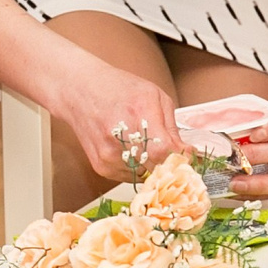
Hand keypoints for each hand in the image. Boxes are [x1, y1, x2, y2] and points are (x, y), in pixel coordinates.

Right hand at [55, 54, 181, 179]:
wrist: (81, 91)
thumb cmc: (119, 89)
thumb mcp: (154, 95)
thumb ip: (172, 127)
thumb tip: (186, 152)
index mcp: (138, 112)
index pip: (164, 150)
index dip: (179, 156)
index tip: (186, 155)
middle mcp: (120, 136)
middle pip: (155, 166)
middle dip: (168, 162)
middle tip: (169, 152)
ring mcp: (108, 154)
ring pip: (144, 175)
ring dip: (150, 166)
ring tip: (142, 145)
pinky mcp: (101, 166)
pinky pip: (129, 177)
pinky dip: (135, 168)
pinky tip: (129, 149)